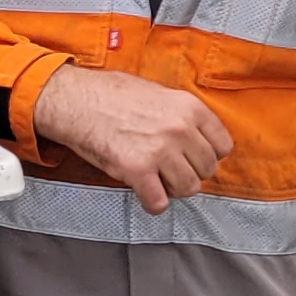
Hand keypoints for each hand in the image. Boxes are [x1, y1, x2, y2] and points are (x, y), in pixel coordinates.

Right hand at [29, 63, 232, 213]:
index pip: (223, 145)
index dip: (206, 154)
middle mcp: (180, 129)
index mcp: (189, 107)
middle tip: (169, 169)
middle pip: (207, 169)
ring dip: (172, 189)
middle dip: (189, 172)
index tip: (191, 157)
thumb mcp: (157, 92)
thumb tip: (194, 136)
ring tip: (156, 180)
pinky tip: (144, 194)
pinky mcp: (136, 170)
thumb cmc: (109, 93)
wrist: (72, 100)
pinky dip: (153, 203)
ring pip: (188, 188)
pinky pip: (159, 202)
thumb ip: (180, 114)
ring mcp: (159, 150)